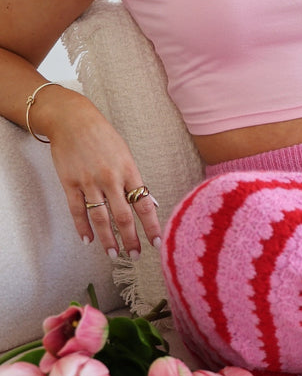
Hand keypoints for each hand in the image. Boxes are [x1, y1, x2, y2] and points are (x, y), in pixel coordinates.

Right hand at [38, 87, 160, 257]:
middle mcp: (110, 178)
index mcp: (128, 170)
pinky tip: (88, 240)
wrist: (72, 119)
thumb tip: (150, 203)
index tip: (156, 243)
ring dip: (107, 239)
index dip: (151, 226)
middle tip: (134, 256)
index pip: (144, 204)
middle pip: (123, 216)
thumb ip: (135, 179)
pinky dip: (82, 227)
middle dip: (130, 239)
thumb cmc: (103, 136)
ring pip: (100, 217)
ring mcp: (88, 181)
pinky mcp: (70, 182)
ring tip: (113, 254)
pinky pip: (77, 210)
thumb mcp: (125, 154)